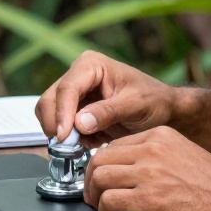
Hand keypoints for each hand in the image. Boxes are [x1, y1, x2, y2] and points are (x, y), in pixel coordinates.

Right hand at [35, 50, 177, 144]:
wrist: (162, 111)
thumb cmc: (153, 100)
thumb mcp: (135, 105)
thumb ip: (109, 112)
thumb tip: (80, 123)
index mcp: (91, 65)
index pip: (67, 88)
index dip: (62, 113)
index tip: (64, 135)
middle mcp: (78, 76)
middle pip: (49, 100)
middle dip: (56, 124)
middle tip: (68, 146)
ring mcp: (74, 94)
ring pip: (48, 114)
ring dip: (61, 133)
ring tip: (85, 144)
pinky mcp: (74, 112)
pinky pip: (59, 127)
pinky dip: (69, 139)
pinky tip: (91, 142)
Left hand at [82, 127, 210, 210]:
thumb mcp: (186, 155)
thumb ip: (159, 156)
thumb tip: (132, 167)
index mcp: (162, 136)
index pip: (115, 143)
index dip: (102, 163)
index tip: (102, 177)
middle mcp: (153, 149)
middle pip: (100, 158)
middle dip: (90, 179)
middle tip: (93, 194)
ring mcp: (149, 173)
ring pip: (99, 177)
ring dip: (94, 196)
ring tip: (102, 207)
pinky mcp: (148, 200)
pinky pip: (109, 201)